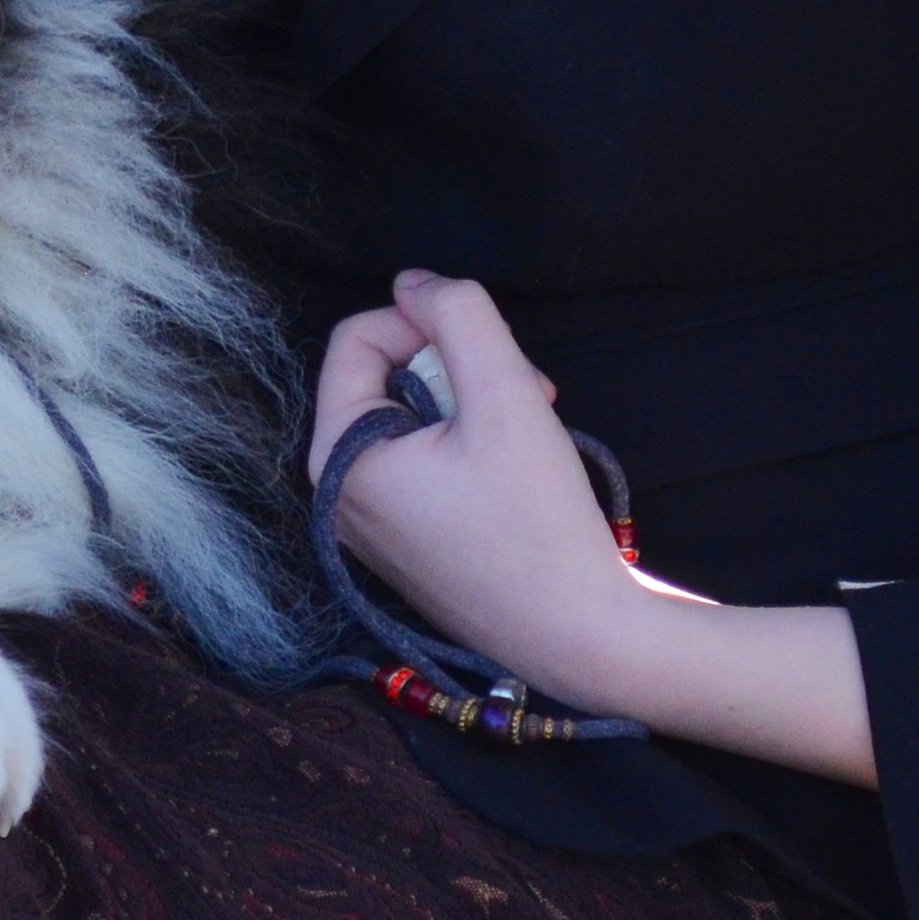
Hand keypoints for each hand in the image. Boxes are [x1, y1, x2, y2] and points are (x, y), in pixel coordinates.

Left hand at [310, 273, 646, 695]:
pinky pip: (423, 465)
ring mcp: (368, 528)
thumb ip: (460, 319)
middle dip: (462, 371)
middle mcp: (336, 496)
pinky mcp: (405, 548)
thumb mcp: (507, 397)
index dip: (430, 325)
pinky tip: (518, 475)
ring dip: (475, 408)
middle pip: (386, 378)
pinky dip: (471, 451)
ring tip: (532, 434)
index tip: (496, 354)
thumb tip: (416, 281)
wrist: (581, 638)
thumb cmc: (540, 524)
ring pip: (412, 419)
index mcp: (338, 458)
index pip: (358, 339)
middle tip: (529, 396)